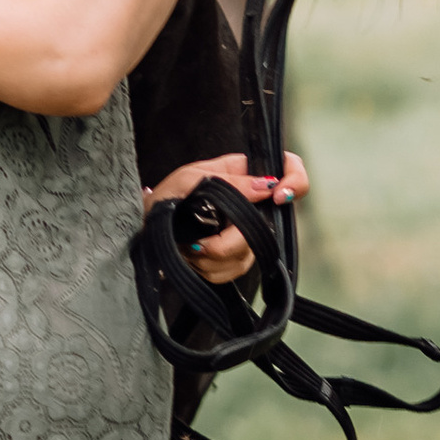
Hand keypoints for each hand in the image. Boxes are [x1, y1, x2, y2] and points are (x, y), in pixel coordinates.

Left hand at [142, 151, 311, 284]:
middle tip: (201, 243)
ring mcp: (246, 233)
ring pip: (251, 252)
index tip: (279, 197)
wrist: (144, 230)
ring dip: (214, 256)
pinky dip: (209, 269)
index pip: (288, 168)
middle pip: (270, 224)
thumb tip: (265, 186)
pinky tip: (192, 259)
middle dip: (233, 239)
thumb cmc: (165, 197)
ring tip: (188, 248)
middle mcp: (251, 204)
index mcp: (244, 175)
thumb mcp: (190, 179)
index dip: (295, 182)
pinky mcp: (234, 259)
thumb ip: (229, 181)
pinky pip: (235, 271)